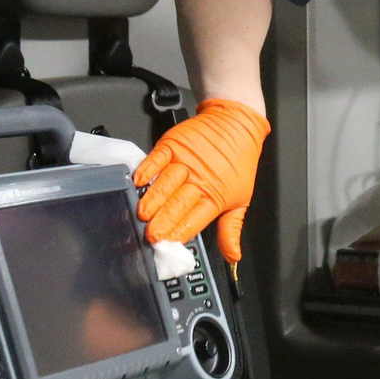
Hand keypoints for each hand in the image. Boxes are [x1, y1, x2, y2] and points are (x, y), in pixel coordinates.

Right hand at [135, 98, 270, 263]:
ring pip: (167, 183)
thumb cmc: (238, 160)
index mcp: (215, 196)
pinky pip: (158, 157)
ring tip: (143, 213)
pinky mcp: (174, 144)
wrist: (236, 121)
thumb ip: (231, 230)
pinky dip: (147, 168)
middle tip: (150, 234)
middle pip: (178, 203)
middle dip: (164, 221)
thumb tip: (233, 257)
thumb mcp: (240, 198)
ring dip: (154, 199)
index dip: (181, 232)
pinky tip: (139, 180)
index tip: (168, 244)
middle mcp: (199, 179)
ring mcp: (186, 161)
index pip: (195, 219)